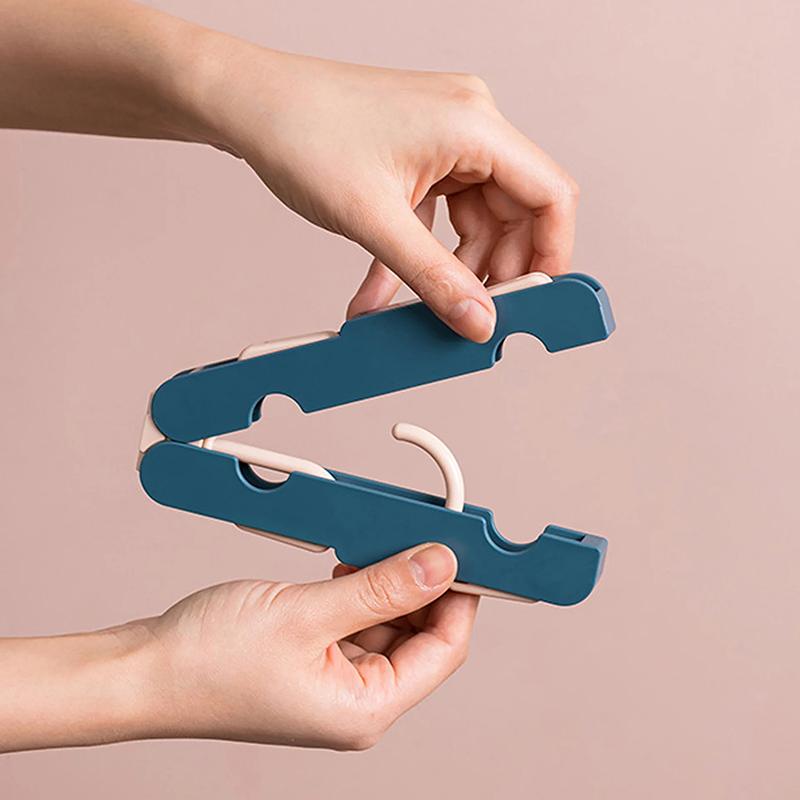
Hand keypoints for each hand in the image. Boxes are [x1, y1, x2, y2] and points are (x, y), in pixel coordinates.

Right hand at [0, 544, 477, 751]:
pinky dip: (359, 587)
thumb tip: (440, 562)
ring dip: (387, 580)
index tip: (465, 549)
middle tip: (421, 531)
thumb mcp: (307, 614)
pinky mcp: (313, 658)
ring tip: (378, 540)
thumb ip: (381, 588)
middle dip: (422, 582)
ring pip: (387, 621)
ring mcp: (334, 679)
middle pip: (419, 634)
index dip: (461, 596)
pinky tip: (348, 561)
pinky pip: (356, 618)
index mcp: (365, 707)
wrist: (144, 669)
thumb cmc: (209, 659)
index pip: (444, 649)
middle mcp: (356, 700)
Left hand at [190, 42, 579, 340]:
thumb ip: (434, 278)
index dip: (551, 256)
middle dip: (491, 272)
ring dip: (447, 270)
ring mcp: (443, 140)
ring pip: (473, 222)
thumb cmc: (302, 134)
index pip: (550, 195)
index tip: (537, 302)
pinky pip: (437, 216)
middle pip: (513, 213)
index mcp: (474, 125)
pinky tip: (384, 292)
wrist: (246, 104)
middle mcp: (468, 125)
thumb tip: (478, 321)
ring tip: (413, 311)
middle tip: (469, 316)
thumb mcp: (375, 221)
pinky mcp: (418, 156)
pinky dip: (418, 254)